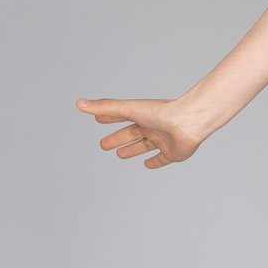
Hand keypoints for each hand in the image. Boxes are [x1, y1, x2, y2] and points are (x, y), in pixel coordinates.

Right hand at [74, 97, 204, 170]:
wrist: (187, 123)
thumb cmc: (160, 113)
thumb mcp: (128, 109)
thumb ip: (105, 107)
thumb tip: (79, 103)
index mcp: (142, 115)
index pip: (121, 116)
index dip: (109, 118)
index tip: (98, 119)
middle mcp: (152, 126)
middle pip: (130, 133)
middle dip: (117, 138)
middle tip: (103, 145)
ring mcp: (163, 139)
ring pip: (144, 146)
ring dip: (132, 149)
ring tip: (120, 154)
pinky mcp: (173, 153)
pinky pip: (162, 159)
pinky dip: (154, 162)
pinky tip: (147, 164)